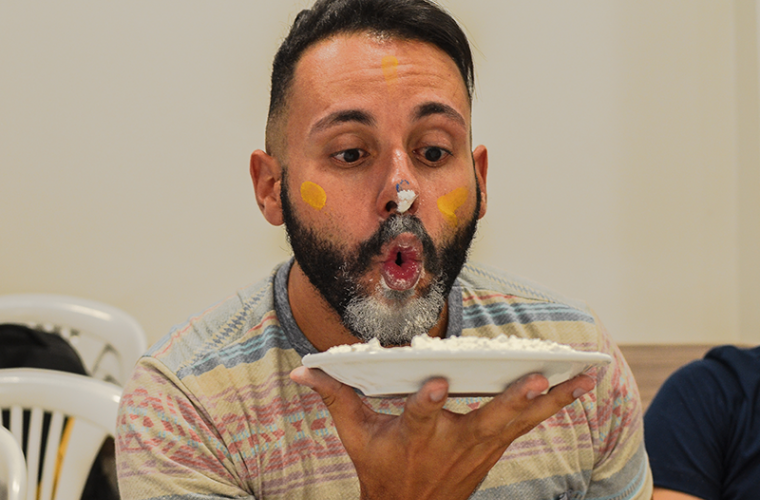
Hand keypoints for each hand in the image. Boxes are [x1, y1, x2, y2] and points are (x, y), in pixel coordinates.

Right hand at [290, 367, 594, 499]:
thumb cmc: (380, 467)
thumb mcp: (355, 435)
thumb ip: (335, 396)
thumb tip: (303, 368)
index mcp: (415, 438)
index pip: (419, 419)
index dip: (426, 403)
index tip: (432, 384)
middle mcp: (453, 443)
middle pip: (486, 421)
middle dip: (511, 401)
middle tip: (535, 379)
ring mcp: (480, 447)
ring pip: (520, 421)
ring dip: (552, 399)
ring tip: (585, 375)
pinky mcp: (495, 446)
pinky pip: (529, 424)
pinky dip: (555, 404)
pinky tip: (579, 384)